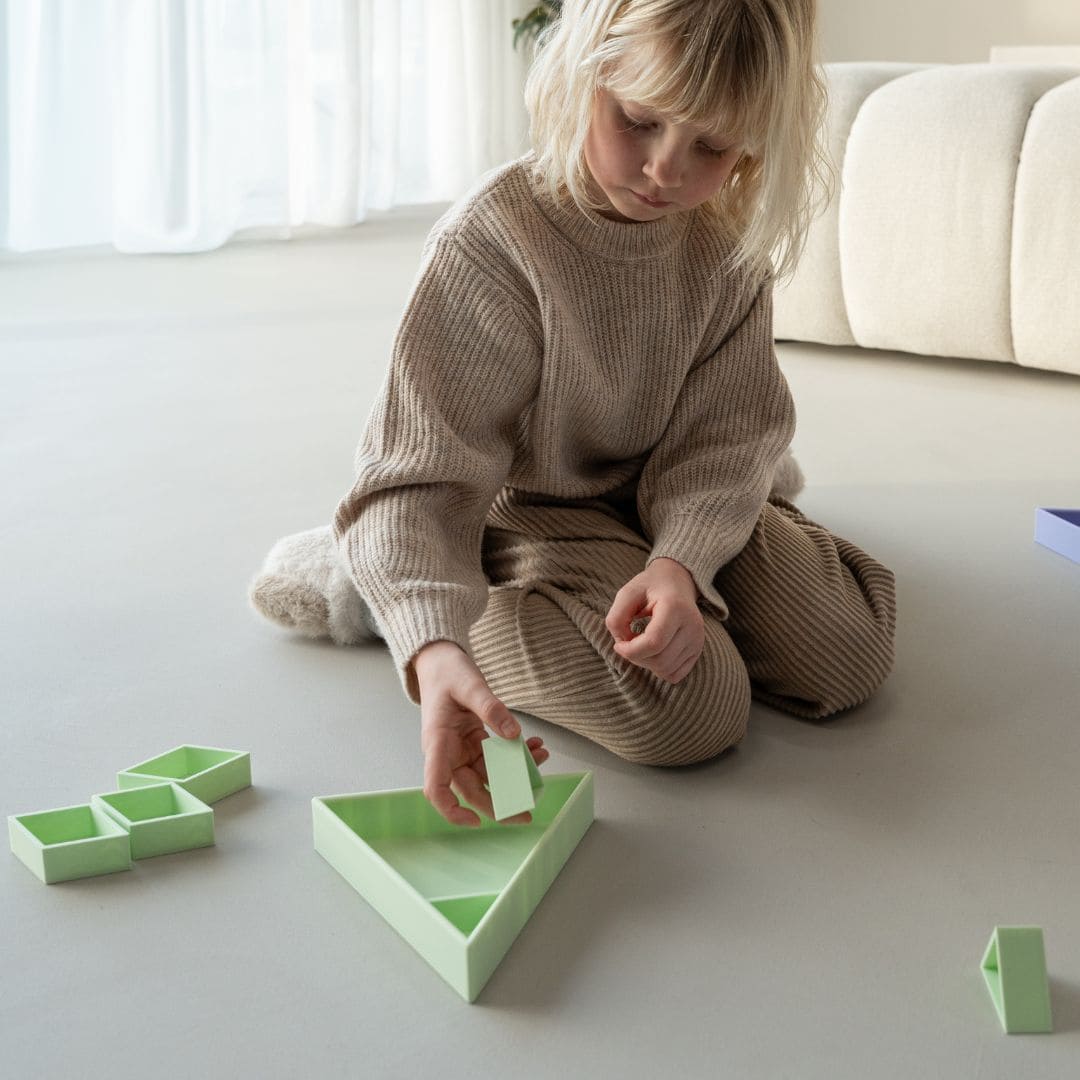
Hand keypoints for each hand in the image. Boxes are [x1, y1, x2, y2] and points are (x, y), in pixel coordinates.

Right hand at [412, 640, 548, 826]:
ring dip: (516, 773)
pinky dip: (516, 755)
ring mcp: (461, 750)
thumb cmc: (447, 672)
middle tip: (527, 812)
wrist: (440, 661)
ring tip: (541, 757)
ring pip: (488, 775)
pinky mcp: (473, 743)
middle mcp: (447, 753)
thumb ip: (491, 709)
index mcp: (437, 743)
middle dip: (500, 803)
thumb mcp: (470, 685)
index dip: (451, 811)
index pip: (435, 787)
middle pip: (470, 789)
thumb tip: (514, 735)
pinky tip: (536, 746)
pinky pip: (496, 758)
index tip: (475, 821)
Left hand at [605, 558, 704, 682]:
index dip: (630, 651)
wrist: (677, 581)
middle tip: (628, 642)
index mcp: (675, 607)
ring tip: (640, 645)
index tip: (618, 644)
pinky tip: (653, 652)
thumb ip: (617, 617)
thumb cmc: (649, 587)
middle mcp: (692, 625)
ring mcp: (697, 639)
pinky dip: (659, 669)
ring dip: (646, 664)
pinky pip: (675, 675)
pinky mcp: (697, 650)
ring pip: (666, 670)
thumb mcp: (627, 593)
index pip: (654, 643)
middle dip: (636, 657)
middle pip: (660, 660)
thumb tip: (622, 644)